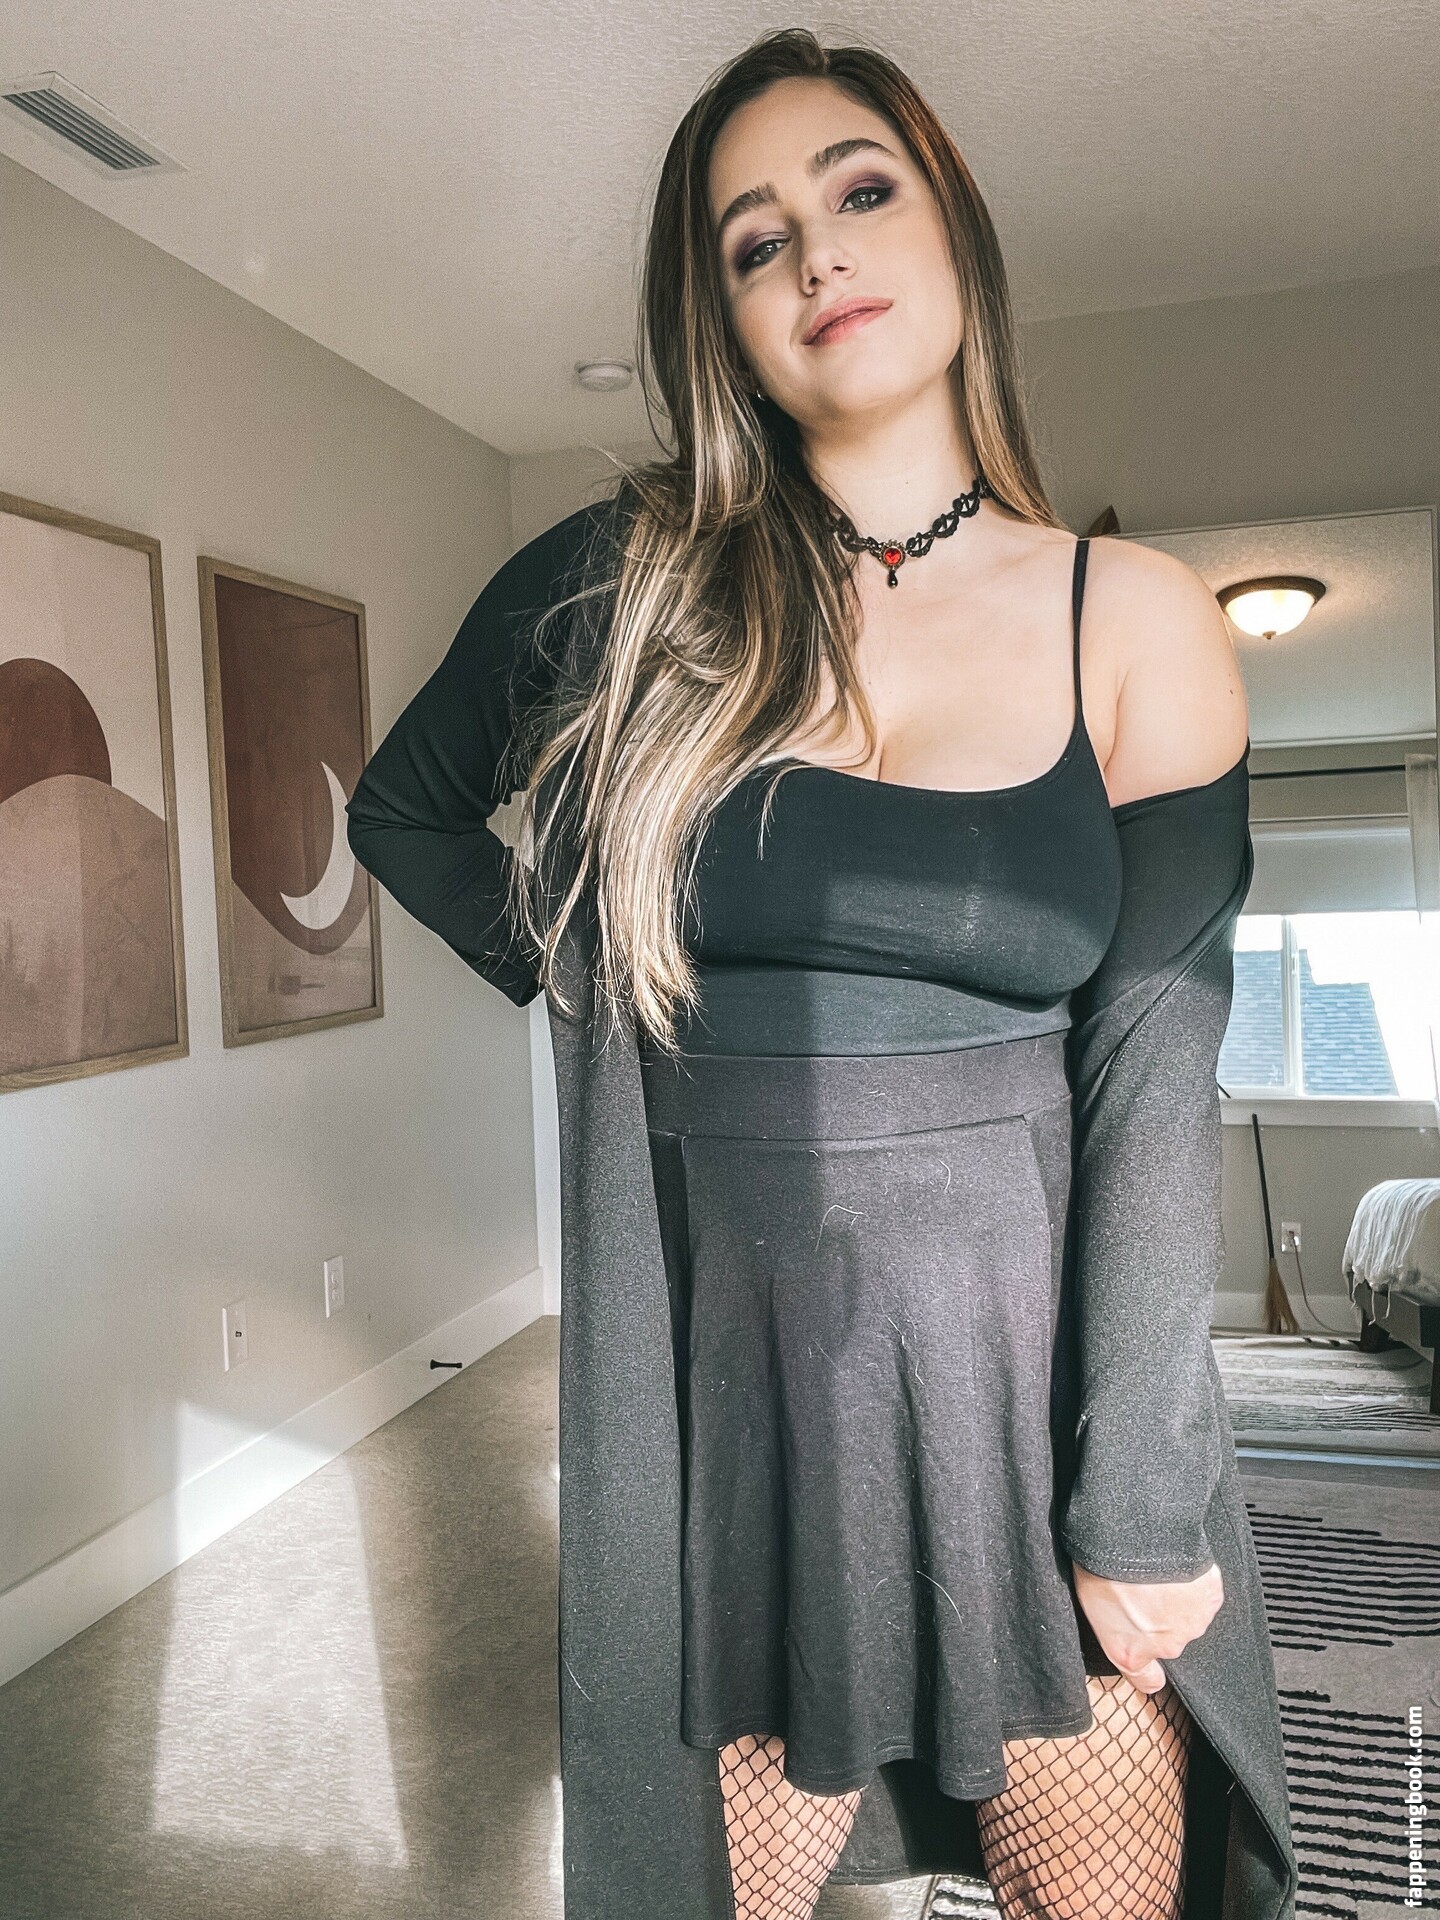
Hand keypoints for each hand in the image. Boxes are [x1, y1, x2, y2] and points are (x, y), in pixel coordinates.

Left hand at [1071, 1560, 1224, 1692]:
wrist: (1135, 1540)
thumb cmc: (1102, 1567)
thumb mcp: (1089, 1602)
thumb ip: (1111, 1623)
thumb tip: (1115, 1617)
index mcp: (1128, 1652)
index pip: (1145, 1680)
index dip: (1147, 1670)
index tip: (1147, 1659)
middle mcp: (1165, 1646)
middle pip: (1167, 1639)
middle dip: (1158, 1619)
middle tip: (1143, 1590)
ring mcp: (1193, 1624)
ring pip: (1186, 1616)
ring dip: (1175, 1600)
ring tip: (1158, 1574)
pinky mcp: (1211, 1598)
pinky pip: (1202, 1593)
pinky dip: (1193, 1582)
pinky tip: (1177, 1566)